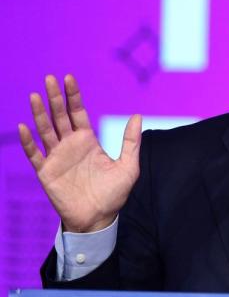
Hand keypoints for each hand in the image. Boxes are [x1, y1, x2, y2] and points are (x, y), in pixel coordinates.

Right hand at [19, 74, 141, 232]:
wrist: (99, 218)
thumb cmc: (114, 193)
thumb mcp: (128, 165)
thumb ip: (131, 141)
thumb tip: (137, 115)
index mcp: (88, 141)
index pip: (78, 113)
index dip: (73, 96)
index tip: (68, 77)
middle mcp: (70, 145)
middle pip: (59, 116)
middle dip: (55, 97)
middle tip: (49, 78)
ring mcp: (57, 158)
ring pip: (45, 131)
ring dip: (39, 114)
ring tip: (34, 95)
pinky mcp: (46, 172)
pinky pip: (35, 155)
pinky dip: (28, 142)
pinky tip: (24, 127)